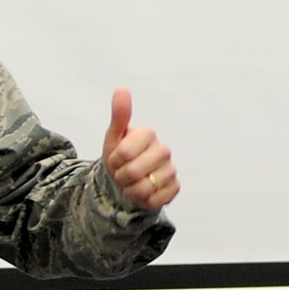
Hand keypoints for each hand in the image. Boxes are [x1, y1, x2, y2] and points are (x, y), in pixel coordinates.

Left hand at [100, 87, 178, 211]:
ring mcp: (171, 169)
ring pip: (144, 188)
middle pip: (134, 171)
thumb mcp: (114, 136)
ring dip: (131, 190)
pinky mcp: (175, 187)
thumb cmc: (120, 156)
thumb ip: (119, 115)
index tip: (115, 159)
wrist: (127, 180)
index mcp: (148, 133)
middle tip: (122, 173)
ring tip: (132, 183)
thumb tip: (122, 89)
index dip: (115, 161)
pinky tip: (144, 193)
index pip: (125, 152)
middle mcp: (164, 149)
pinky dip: (145, 200)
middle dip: (122, 177)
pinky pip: (156, 199)